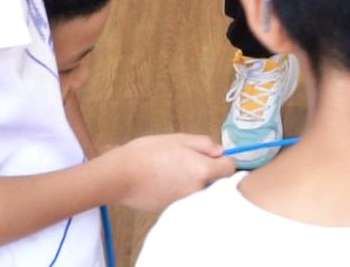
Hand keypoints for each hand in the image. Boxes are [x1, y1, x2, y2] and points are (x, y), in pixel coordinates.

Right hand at [106, 134, 233, 211]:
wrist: (119, 176)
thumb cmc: (148, 153)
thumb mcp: (179, 139)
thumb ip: (205, 144)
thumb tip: (220, 152)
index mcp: (202, 170)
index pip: (230, 169)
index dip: (223, 160)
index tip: (212, 156)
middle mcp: (197, 190)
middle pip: (216, 182)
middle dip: (210, 173)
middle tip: (191, 163)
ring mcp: (184, 202)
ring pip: (200, 192)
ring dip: (195, 183)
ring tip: (175, 172)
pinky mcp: (170, 210)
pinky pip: (184, 199)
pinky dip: (181, 192)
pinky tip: (165, 183)